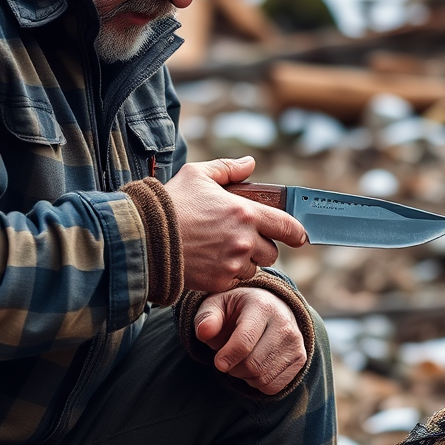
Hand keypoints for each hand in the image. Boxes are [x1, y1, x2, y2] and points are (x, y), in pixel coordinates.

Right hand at [164, 156, 306, 292]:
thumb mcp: (197, 174)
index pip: (287, 226)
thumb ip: (228, 168)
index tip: (299, 236)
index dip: (296, 232)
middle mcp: (244, 240)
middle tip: (243, 239)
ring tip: (222, 250)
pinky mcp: (218, 281)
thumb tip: (250, 163)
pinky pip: (234, 281)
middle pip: (272, 252)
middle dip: (262, 247)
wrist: (145, 237)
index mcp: (245, 212)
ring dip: (244, 262)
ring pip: (253, 268)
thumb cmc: (171, 203)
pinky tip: (211, 262)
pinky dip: (227, 274)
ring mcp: (232, 263)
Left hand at [194, 287, 306, 394]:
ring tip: (242, 361)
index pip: (244, 341)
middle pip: (253, 364)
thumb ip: (206, 317)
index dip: (227, 357)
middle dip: (233, 368)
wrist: (269, 308)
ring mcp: (295, 341)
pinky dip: (259, 383)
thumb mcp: (217, 306)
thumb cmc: (236, 310)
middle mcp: (284, 323)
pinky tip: (256, 366)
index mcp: (261, 306)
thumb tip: (204, 333)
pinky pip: (274, 386)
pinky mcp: (300, 358)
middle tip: (228, 360)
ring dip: (245, 376)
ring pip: (263, 378)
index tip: (218, 363)